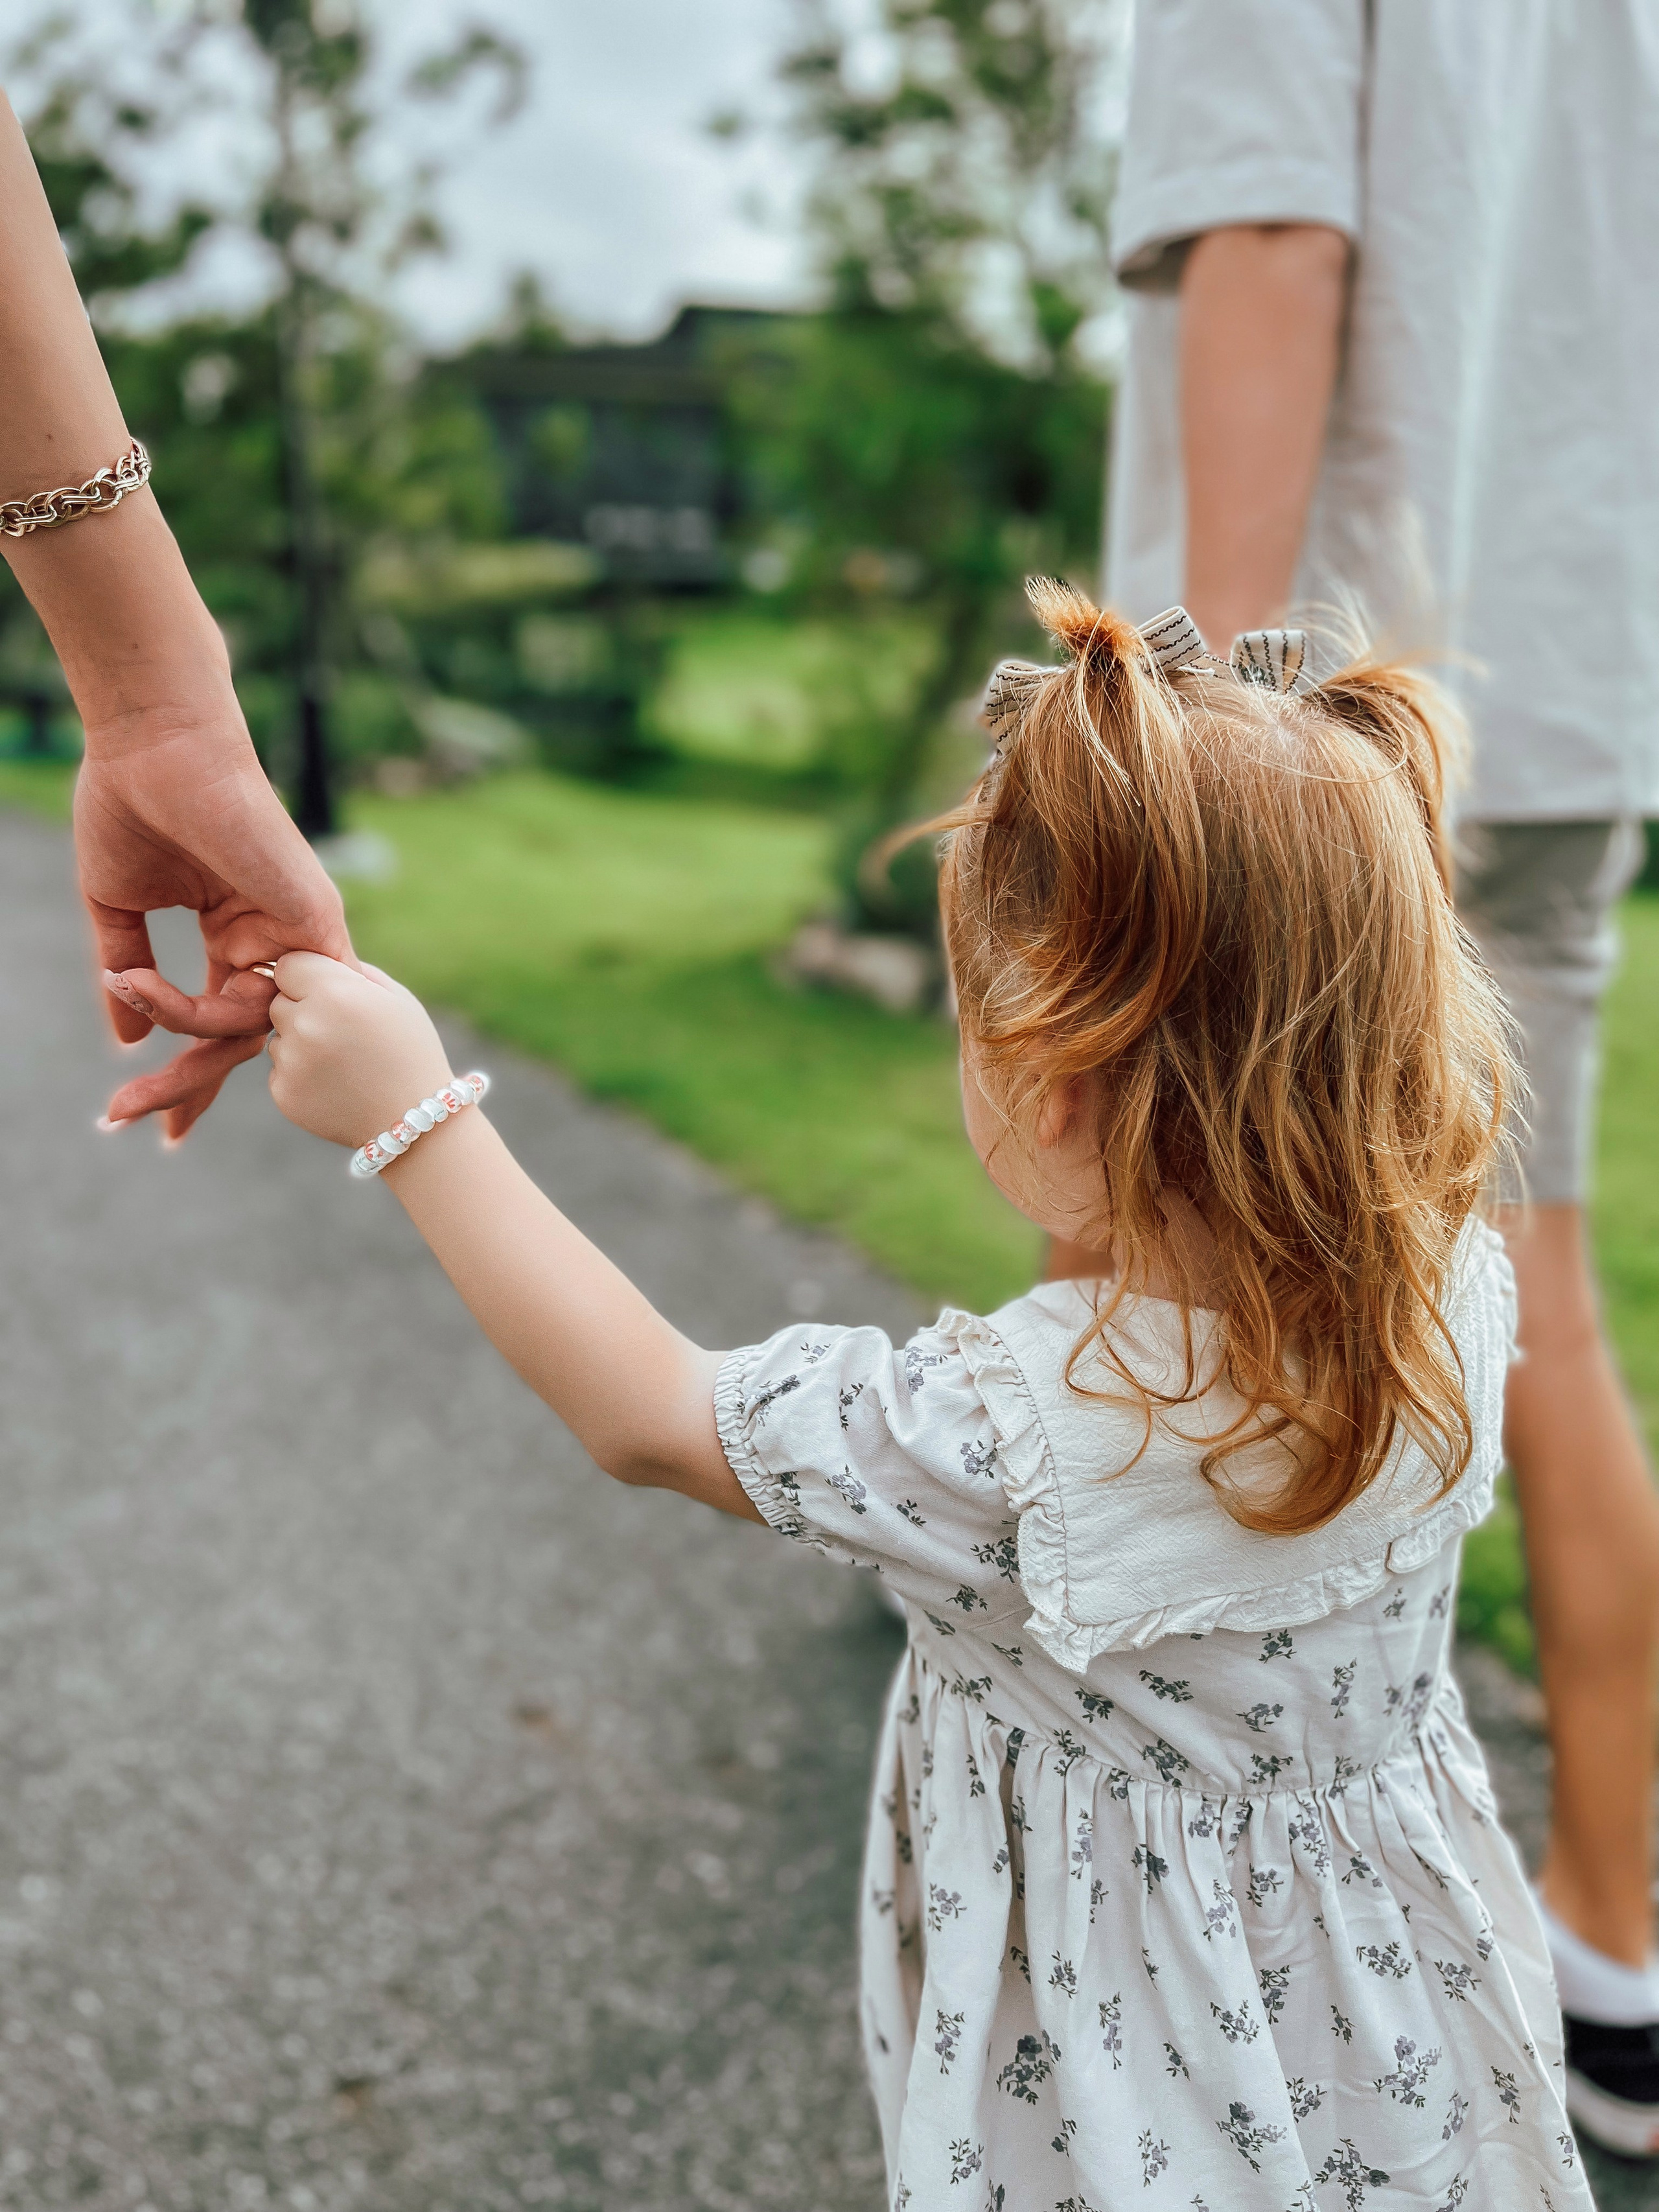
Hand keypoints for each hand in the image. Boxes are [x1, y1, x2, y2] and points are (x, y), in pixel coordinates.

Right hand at [80, 718, 356, 1140]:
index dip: (189, 1068)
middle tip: (143, 1130)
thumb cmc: (133, 806)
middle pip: (243, 1036)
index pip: (221, 1017)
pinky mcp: (314, 920)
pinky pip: (280, 997)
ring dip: (189, 1052)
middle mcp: (272, 939)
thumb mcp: (119, 907)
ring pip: (255, 1026)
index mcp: (235, 931)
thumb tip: (125, 1036)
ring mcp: (296, 932)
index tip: (155, 1121)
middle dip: (190, 1086)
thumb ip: (131, 976)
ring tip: (135, 1047)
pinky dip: (227, 1020)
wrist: (157, 743)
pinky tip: (186, 1033)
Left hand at [266, 952, 452, 1150]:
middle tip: (341, 1032)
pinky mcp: (283, 1094)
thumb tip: (313, 960)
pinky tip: (336, 1085)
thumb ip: (351, 971)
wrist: (415, 1121)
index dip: (307, 976)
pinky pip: (279, 1070)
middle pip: (278, 1000)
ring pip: (278, 1037)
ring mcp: (291, 1062)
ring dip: (300, 1044)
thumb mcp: (396, 998)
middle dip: (303, 1009)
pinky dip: (301, 1076)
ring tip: (343, 1063)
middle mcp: (306, 1024)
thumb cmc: (412, 1052)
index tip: (328, 992)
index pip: (288, 965)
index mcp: (334, 992)